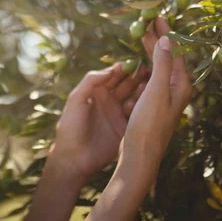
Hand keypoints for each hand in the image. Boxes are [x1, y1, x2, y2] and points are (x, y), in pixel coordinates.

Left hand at [50, 61, 149, 182]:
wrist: (74, 158)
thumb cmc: (71, 127)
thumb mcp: (76, 100)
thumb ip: (91, 81)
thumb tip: (111, 69)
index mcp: (96, 91)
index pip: (113, 75)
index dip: (124, 68)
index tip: (135, 62)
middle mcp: (109, 100)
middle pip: (126, 84)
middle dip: (136, 76)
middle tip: (148, 70)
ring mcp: (118, 113)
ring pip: (134, 97)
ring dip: (141, 90)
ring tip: (150, 84)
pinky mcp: (126, 127)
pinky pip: (137, 114)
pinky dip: (143, 107)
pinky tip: (147, 101)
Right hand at [118, 17, 192, 167]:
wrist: (140, 154)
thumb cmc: (149, 124)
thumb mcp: (157, 91)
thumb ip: (162, 64)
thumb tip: (167, 40)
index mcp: (181, 85)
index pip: (175, 51)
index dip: (166, 33)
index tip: (158, 16)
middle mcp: (176, 89)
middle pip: (168, 57)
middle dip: (158, 38)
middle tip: (148, 20)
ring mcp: (165, 97)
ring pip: (159, 66)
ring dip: (151, 50)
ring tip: (142, 35)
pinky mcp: (154, 104)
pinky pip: (151, 76)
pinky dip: (145, 64)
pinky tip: (137, 61)